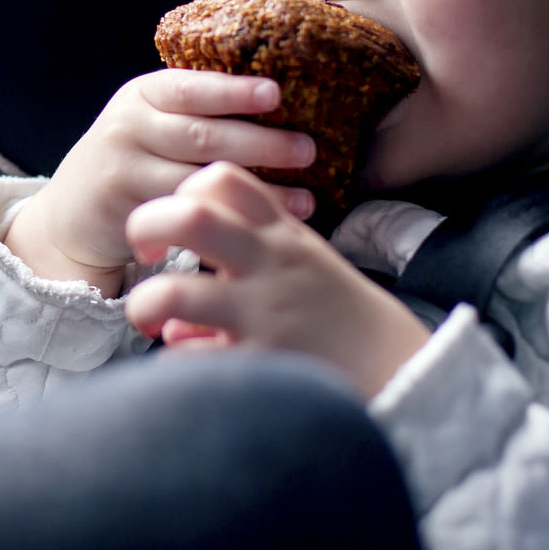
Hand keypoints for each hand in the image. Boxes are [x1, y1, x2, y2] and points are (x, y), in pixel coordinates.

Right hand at [3, 71, 313, 296]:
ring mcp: (125, 169)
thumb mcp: (151, 122)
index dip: (233, 91)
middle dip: (260, 142)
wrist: (71, 212)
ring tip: (306, 198)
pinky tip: (262, 222)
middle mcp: (129, 126)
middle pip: (202, 134)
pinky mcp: (128, 211)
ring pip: (199, 178)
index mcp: (143, 93)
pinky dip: (228, 217)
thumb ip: (195, 110)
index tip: (276, 94)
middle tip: (308, 150)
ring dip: (257, 188)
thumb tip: (278, 99)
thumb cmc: (134, 158)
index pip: (191, 87)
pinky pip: (186, 213)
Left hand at [121, 162, 430, 397]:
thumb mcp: (305, 264)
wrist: (405, 372)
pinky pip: (189, 360)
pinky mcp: (260, 365)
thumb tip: (189, 281)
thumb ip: (247, 255)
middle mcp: (271, 267)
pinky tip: (187, 364)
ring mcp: (263, 316)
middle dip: (146, 224)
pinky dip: (176, 361)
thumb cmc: (341, 316)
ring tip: (148, 318)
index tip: (174, 219)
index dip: (183, 189)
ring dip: (145, 304)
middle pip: (189, 216)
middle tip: (143, 252)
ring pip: (172, 293)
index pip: (221, 178)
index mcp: (282, 235)